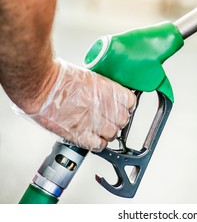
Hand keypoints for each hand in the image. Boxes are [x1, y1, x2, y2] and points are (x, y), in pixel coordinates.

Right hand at [14, 58, 135, 150]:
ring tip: (99, 128)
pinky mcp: (80, 134)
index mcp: (109, 90)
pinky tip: (93, 138)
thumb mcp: (90, 76)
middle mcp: (105, 107)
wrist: (40, 87)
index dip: (126, 105)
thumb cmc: (59, 78)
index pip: (130, 102)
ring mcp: (93, 122)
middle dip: (118, 120)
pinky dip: (98, 143)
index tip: (122, 106)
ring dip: (108, 132)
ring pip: (113, 134)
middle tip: (109, 118)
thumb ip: (103, 88)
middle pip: (123, 120)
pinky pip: (99, 145)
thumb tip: (109, 95)